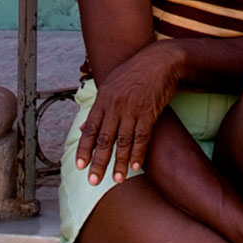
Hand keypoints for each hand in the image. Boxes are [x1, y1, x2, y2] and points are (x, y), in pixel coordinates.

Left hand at [75, 40, 181, 184]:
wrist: (161, 60)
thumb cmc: (135, 72)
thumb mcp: (111, 84)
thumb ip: (98, 107)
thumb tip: (84, 128)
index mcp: (103, 98)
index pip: (91, 128)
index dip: (85, 149)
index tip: (81, 166)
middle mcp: (116, 105)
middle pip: (105, 139)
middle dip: (99, 163)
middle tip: (94, 182)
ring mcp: (133, 109)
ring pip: (124, 141)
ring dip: (120, 163)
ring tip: (117, 179)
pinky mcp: (150, 111)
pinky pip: (142, 136)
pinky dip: (139, 153)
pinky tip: (136, 166)